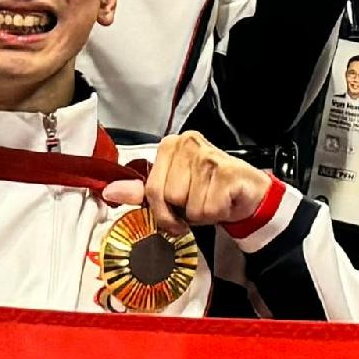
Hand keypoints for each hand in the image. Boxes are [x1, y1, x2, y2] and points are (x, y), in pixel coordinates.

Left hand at [101, 131, 281, 234]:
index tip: (174, 214)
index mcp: (170, 145)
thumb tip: (110, 192)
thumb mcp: (172, 190)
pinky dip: (218, 214)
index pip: (151, 188)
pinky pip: (209, 210)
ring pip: (190, 206)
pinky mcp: (228, 172)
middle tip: (199, 204)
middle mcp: (188, 144)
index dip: (162, 210)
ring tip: (213, 201)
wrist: (248, 194)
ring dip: (202, 214)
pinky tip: (225, 202)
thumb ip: (141, 192)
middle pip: (169, 197)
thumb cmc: (209, 190)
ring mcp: (209, 156)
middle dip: (184, 212)